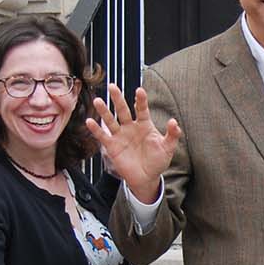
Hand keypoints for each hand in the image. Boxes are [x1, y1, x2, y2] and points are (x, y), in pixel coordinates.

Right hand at [87, 84, 181, 203]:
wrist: (146, 178)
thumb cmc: (157, 161)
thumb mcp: (167, 148)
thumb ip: (172, 135)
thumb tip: (174, 122)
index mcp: (145, 125)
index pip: (142, 109)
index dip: (141, 100)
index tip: (139, 90)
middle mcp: (131, 127)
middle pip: (123, 110)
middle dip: (118, 99)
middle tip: (112, 86)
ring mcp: (120, 136)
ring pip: (111, 120)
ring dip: (104, 111)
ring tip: (98, 101)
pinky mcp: (112, 146)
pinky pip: (103, 136)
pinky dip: (96, 129)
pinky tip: (90, 121)